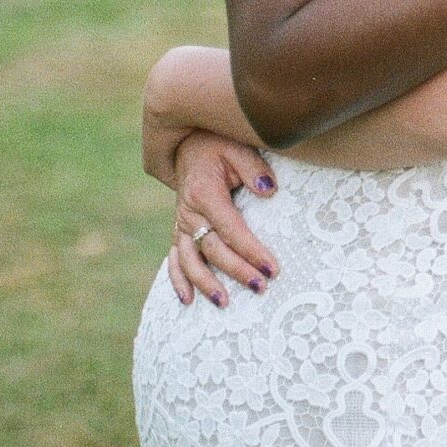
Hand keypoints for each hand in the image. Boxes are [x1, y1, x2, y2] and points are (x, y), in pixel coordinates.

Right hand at [166, 132, 280, 307]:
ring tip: (225, 303)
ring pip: (190, 260)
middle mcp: (189, 212)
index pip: (232, 229)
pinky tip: (187, 301)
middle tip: (260, 287)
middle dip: (237, 271)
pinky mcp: (178, 230)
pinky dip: (178, 280)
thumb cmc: (218, 145)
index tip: (272, 268)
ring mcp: (181, 224)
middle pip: (213, 249)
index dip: (252, 251)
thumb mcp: (237, 147)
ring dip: (206, 283)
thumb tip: (270, 191)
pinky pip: (174, 259)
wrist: (188, 142)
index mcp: (205, 193)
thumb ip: (254, 168)